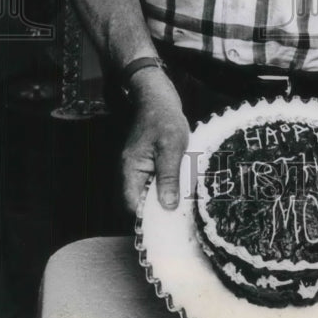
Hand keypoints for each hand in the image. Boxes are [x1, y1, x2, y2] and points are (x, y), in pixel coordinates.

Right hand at [120, 67, 189, 213]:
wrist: (158, 95)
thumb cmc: (164, 117)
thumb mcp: (172, 147)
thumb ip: (169, 177)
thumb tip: (168, 206)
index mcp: (131, 169)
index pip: (133, 204)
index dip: (149, 216)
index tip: (169, 222)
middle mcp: (131, 171)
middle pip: (142, 201)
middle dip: (161, 207)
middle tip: (183, 212)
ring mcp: (139, 167)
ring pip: (151, 191)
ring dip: (167, 194)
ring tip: (186, 197)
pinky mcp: (148, 162)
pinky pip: (156, 180)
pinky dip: (169, 182)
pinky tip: (184, 181)